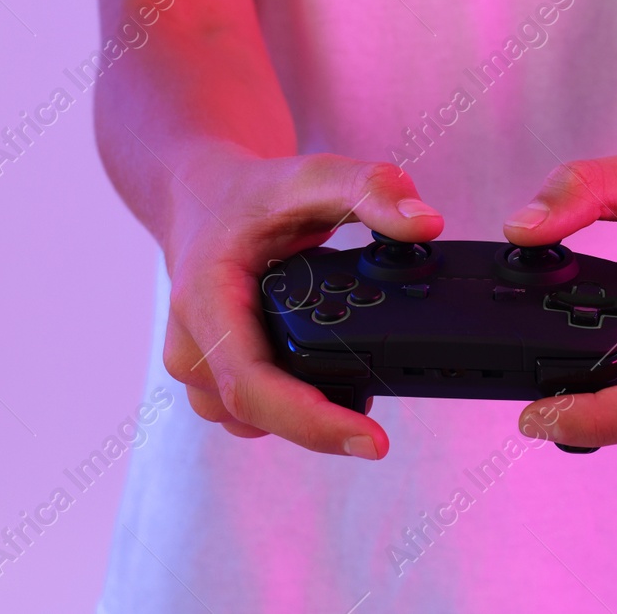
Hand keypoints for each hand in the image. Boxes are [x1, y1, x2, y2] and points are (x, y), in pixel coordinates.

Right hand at [160, 151, 442, 458]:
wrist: (203, 201)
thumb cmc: (253, 194)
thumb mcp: (312, 175)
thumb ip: (371, 189)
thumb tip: (426, 223)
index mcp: (205, 300)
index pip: (251, 384)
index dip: (311, 422)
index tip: (371, 441)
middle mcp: (190, 344)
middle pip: (255, 414)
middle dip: (319, 429)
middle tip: (377, 433)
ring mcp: (197, 367)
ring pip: (253, 421)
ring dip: (304, 420)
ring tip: (356, 399)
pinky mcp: (214, 377)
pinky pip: (254, 413)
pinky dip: (293, 408)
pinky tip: (331, 392)